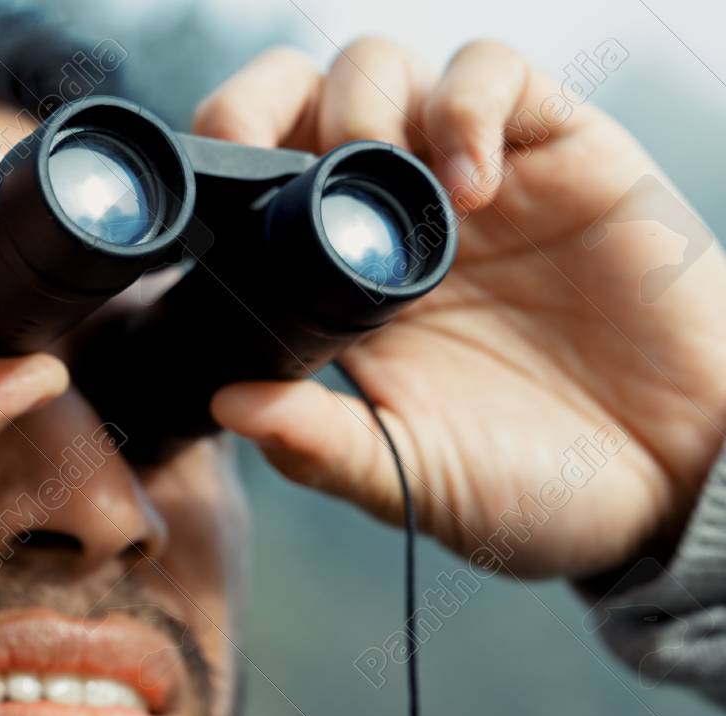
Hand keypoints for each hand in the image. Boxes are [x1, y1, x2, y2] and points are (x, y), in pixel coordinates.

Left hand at [194, 40, 725, 577]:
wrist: (675, 484)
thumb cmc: (533, 486)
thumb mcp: (412, 475)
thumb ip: (322, 446)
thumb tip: (226, 403)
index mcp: (338, 285)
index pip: (255, 183)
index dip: (221, 163)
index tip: (201, 192)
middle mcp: (393, 218)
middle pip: (302, 100)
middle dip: (262, 103)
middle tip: (256, 154)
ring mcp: (469, 182)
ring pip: (385, 69)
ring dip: (360, 102)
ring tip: (376, 174)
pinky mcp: (556, 152)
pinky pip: (496, 75)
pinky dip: (468, 106)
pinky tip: (471, 184)